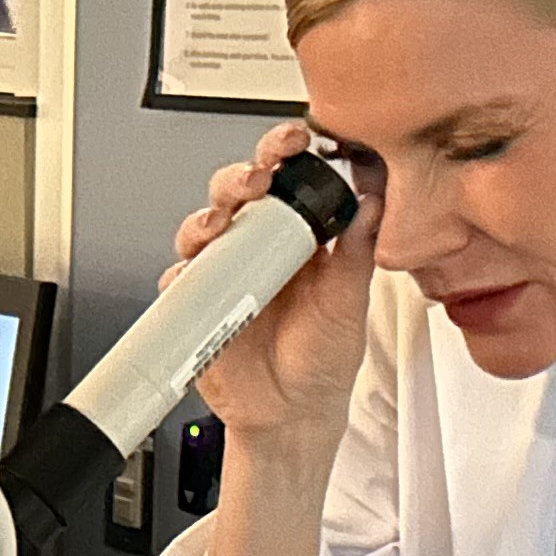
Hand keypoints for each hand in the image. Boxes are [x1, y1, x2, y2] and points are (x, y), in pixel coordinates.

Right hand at [173, 123, 377, 441]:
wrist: (292, 415)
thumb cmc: (322, 358)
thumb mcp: (349, 301)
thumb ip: (359, 250)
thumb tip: (375, 198)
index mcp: (296, 236)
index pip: (287, 178)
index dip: (284, 152)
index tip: (294, 141)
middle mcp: (256, 247)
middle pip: (237, 193)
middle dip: (239, 177)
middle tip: (255, 180)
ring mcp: (223, 274)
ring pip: (202, 228)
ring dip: (205, 218)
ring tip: (219, 223)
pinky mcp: (197, 305)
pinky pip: (179, 280)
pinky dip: (181, 274)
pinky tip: (192, 275)